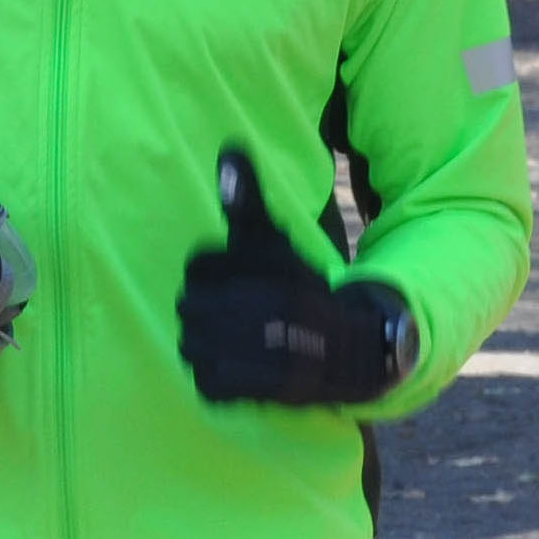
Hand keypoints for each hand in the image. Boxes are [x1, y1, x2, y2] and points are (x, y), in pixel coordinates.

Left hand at [177, 147, 407, 404]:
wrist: (350, 351)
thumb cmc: (299, 289)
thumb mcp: (274, 242)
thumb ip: (246, 202)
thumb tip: (228, 148)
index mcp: (270, 270)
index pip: (198, 266)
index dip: (211, 273)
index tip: (235, 281)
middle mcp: (269, 310)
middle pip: (188, 305)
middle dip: (205, 308)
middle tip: (233, 313)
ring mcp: (264, 354)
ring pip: (191, 344)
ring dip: (205, 344)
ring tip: (232, 339)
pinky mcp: (259, 390)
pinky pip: (205, 382)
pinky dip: (214, 378)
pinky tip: (236, 367)